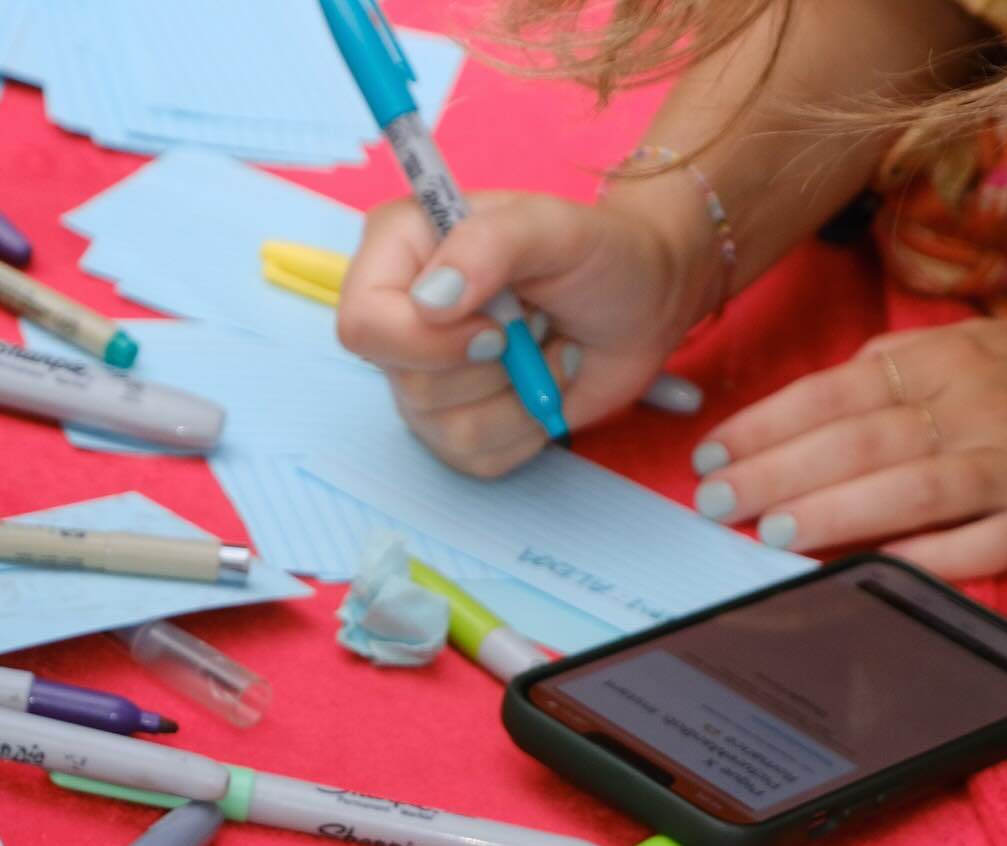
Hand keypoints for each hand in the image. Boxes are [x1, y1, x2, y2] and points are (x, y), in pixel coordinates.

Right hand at [337, 181, 714, 476]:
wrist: (644, 304)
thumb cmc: (600, 255)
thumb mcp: (555, 226)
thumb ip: (489, 243)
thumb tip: (430, 301)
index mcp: (401, 253)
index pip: (363, 324)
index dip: (425, 341)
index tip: (495, 327)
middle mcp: (401, 320)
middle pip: (408, 385)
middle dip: (494, 366)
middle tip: (536, 324)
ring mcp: (425, 381)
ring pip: (446, 431)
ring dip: (521, 397)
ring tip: (548, 351)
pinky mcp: (458, 430)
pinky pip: (476, 458)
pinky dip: (527, 431)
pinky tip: (543, 387)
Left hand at [692, 317, 1006, 579]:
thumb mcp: (976, 348)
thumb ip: (895, 365)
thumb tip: (812, 395)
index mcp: (948, 362)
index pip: (835, 391)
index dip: (766, 424)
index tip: (710, 455)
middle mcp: (979, 409)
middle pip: (862, 441)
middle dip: (778, 473)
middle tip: (716, 502)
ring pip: (915, 490)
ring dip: (838, 512)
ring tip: (772, 533)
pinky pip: (987, 545)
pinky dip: (932, 559)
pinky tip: (876, 570)